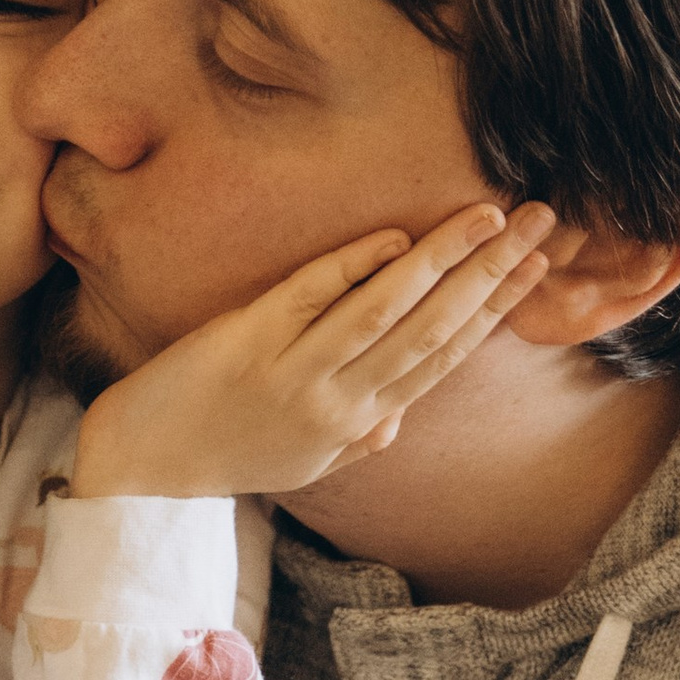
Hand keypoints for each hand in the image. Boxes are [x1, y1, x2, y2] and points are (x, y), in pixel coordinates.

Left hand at [67, 201, 554, 503]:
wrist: (139, 463)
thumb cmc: (223, 456)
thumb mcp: (300, 464)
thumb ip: (354, 438)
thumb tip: (396, 421)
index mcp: (357, 423)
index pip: (443, 358)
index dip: (495, 310)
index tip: (536, 266)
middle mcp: (335, 398)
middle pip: (432, 327)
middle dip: (492, 270)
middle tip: (540, 220)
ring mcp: (294, 367)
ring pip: (384, 308)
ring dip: (443, 258)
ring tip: (487, 215)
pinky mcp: (249, 337)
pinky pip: (313, 292)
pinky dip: (357, 264)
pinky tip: (398, 236)